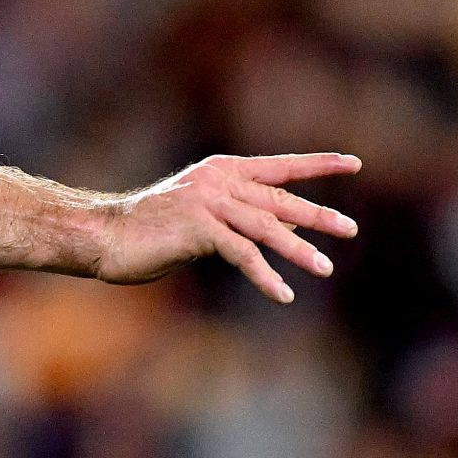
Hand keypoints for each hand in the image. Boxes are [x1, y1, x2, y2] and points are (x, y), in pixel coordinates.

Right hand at [91, 153, 358, 303]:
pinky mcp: (199, 228)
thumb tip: (274, 228)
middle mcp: (220, 180)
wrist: (104, 234)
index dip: (318, 164)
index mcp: (222, 170)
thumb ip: (234, 215)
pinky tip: (282, 294)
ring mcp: (210, 202)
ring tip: (324, 268)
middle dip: (317, 216)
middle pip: (280, 198)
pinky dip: (265, 276)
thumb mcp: (199, 215)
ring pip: (267, 226)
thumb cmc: (149, 230)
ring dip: (298, 250)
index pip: (280, 166)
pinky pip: (243, 254)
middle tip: (350, 229)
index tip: (353, 163)